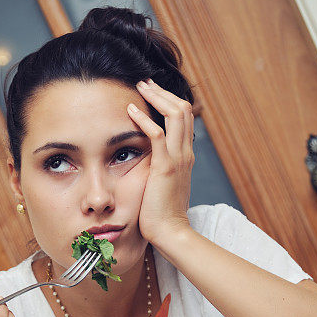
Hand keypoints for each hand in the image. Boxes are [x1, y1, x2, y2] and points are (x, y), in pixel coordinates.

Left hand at [127, 78, 194, 244]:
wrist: (170, 234)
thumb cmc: (161, 215)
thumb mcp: (161, 186)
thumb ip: (157, 170)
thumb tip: (143, 163)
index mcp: (185, 157)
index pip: (185, 118)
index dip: (170, 101)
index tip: (152, 93)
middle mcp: (185, 153)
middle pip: (183, 109)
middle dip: (163, 92)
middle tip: (144, 82)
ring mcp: (178, 159)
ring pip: (175, 115)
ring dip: (157, 97)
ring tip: (140, 88)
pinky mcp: (165, 168)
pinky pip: (158, 135)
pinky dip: (145, 119)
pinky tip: (131, 111)